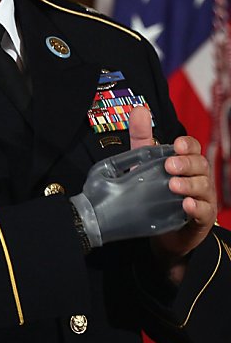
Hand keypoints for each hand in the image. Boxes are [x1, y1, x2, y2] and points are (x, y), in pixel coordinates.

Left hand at [129, 107, 216, 261]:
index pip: (193, 148)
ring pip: (203, 186)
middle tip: (170, 165)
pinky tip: (187, 205)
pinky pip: (204, 211)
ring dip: (189, 184)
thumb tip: (139, 109)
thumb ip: (142, 138)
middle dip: (186, 163)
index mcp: (185, 163)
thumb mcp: (145, 163)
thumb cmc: (156, 192)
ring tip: (173, 185)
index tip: (175, 144)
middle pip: (200, 165)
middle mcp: (197, 178)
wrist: (161, 233)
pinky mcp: (200, 219)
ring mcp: (202, 198)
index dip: (187, 145)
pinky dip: (196, 207)